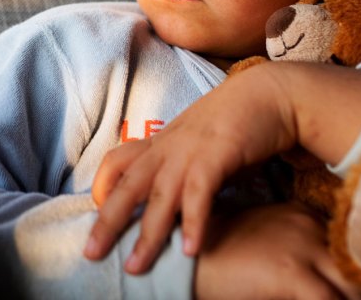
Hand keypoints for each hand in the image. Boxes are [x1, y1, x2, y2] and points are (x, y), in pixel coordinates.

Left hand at [84, 62, 296, 271]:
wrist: (269, 94)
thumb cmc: (235, 124)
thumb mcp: (198, 146)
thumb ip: (183, 170)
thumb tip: (176, 203)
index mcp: (160, 143)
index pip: (116, 162)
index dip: (103, 186)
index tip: (96, 210)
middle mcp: (167, 148)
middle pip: (127, 186)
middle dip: (107, 222)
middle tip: (90, 253)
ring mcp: (188, 151)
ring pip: (158, 197)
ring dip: (147, 235)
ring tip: (136, 266)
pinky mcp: (216, 155)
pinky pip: (198, 193)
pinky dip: (193, 222)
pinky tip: (190, 250)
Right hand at [196, 203, 360, 299]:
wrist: (182, 258)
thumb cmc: (216, 250)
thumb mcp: (258, 235)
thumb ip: (288, 242)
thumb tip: (308, 269)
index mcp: (299, 213)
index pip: (341, 245)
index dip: (336, 269)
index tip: (322, 278)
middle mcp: (306, 224)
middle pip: (350, 263)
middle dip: (345, 286)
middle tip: (318, 288)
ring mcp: (302, 246)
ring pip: (351, 285)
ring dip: (342, 296)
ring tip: (309, 295)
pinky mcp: (293, 273)